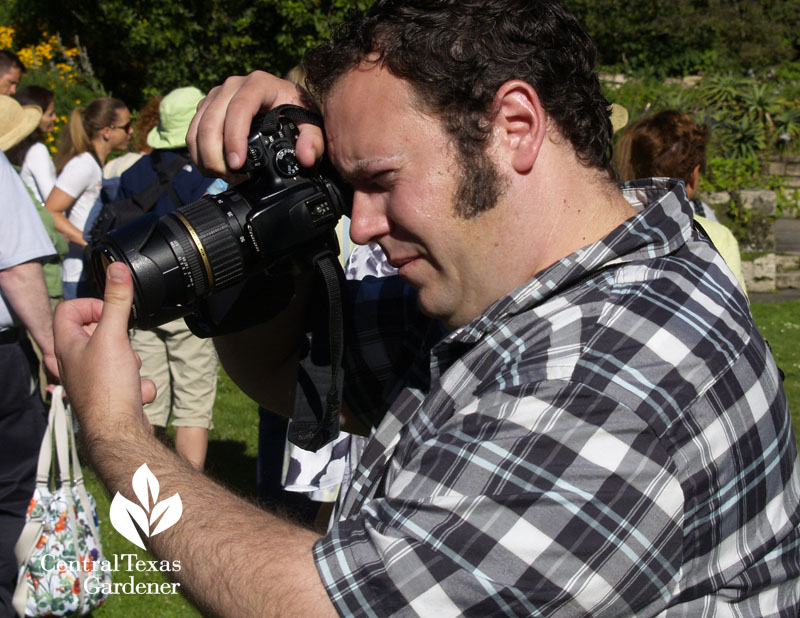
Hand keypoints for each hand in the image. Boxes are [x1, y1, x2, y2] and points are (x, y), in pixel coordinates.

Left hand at [53, 263, 155, 445]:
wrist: (119, 432)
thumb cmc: (108, 386)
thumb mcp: (114, 335)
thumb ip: (117, 301)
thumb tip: (118, 268)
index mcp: (67, 344)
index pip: (68, 309)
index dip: (91, 304)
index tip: (111, 312)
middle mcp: (75, 361)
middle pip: (96, 332)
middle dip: (120, 336)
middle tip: (124, 343)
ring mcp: (91, 380)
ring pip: (116, 356)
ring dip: (131, 361)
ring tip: (130, 371)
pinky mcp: (109, 395)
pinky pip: (127, 379)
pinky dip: (137, 384)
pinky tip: (137, 393)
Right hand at [187, 70, 324, 177]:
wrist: (285, 100)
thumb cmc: (297, 111)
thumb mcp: (311, 125)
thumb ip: (313, 141)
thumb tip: (306, 157)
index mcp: (259, 84)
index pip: (239, 108)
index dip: (234, 137)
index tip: (237, 164)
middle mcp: (233, 85)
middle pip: (212, 119)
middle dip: (216, 154)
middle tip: (230, 177)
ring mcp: (217, 95)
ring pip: (198, 127)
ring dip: (205, 156)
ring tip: (224, 176)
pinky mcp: (207, 107)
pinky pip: (193, 131)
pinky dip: (199, 153)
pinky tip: (213, 169)